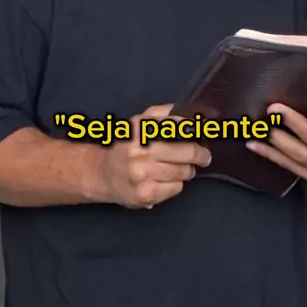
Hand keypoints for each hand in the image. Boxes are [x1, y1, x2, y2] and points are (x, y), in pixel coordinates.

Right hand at [95, 104, 211, 208]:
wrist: (102, 173)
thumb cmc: (126, 146)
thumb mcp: (139, 122)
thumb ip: (163, 113)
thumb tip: (189, 112)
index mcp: (142, 129)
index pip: (179, 127)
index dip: (195, 132)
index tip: (204, 135)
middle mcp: (141, 150)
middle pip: (187, 152)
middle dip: (200, 155)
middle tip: (204, 156)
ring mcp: (143, 174)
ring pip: (184, 172)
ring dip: (187, 170)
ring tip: (179, 168)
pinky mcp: (145, 194)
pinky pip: (176, 188)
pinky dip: (176, 184)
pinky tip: (166, 180)